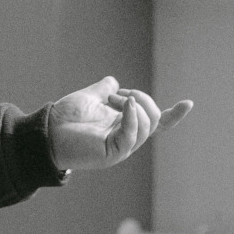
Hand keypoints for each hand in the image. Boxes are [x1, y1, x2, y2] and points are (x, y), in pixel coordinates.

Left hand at [45, 77, 191, 171]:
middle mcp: (126, 138)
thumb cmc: (64, 118)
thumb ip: (104, 90)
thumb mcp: (89, 97)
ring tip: (110, 99)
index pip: (155, 123)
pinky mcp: (112, 153)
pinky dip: (133, 117)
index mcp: (124, 126)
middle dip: (141, 98)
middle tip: (114, 95)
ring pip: (147, 126)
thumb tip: (113, 81)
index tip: (189, 103)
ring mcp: (120, 147)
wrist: (45, 132)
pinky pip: (132, 135)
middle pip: (154, 119)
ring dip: (133, 104)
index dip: (173, 116)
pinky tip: (126, 104)